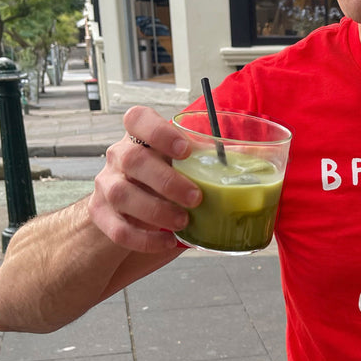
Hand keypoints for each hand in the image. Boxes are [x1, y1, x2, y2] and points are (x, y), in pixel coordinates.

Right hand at [88, 106, 201, 252]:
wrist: (128, 217)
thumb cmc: (166, 186)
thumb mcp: (187, 170)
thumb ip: (212, 162)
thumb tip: (258, 156)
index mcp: (142, 139)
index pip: (137, 119)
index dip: (159, 131)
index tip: (184, 150)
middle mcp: (120, 158)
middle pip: (132, 159)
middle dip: (167, 180)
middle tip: (196, 198)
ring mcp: (107, 186)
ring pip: (121, 193)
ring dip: (156, 210)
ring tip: (183, 222)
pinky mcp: (101, 216)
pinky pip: (117, 228)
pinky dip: (144, 239)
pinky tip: (167, 241)